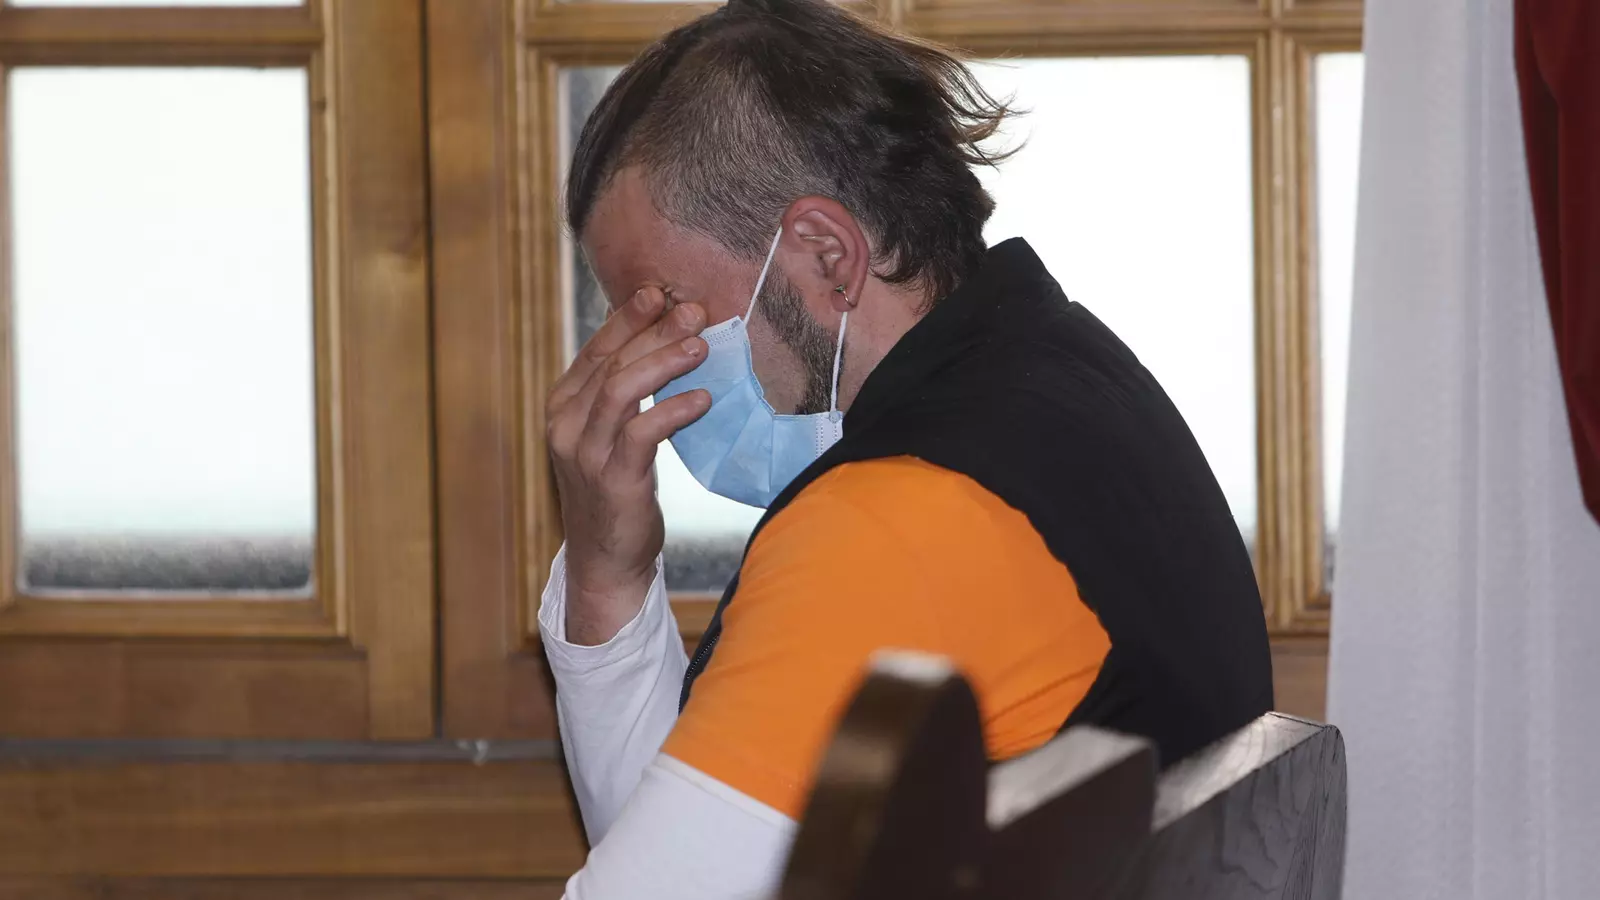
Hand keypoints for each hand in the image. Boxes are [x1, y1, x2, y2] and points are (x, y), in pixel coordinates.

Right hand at [546, 285, 710, 644]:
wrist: (606, 561)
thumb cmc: (617, 490)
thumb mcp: (613, 435)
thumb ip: (625, 394)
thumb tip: (667, 341)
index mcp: (563, 407)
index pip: (597, 350)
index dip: (627, 318)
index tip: (659, 291)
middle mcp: (566, 426)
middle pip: (612, 363)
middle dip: (654, 331)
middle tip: (693, 310)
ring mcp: (585, 453)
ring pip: (622, 389)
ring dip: (664, 361)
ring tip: (701, 345)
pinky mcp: (612, 480)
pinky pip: (643, 432)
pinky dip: (675, 410)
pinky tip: (703, 399)